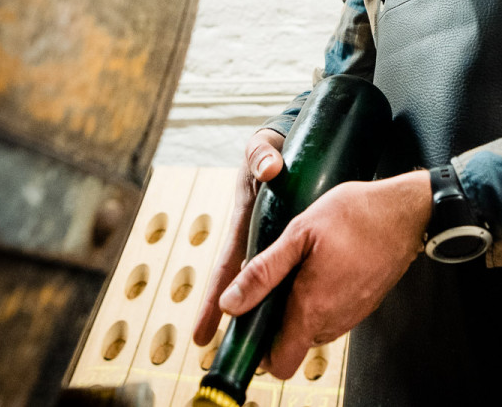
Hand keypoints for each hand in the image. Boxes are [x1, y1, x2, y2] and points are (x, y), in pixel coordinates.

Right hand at [192, 128, 285, 346]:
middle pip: (246, 285)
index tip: (203, 331)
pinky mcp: (288, 240)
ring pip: (269, 282)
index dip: (215, 299)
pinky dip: (290, 293)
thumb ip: (262, 157)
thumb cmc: (267, 152)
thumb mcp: (262, 151)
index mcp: (243, 222)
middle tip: (228, 353)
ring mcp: (272, 241)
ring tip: (266, 347)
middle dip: (236, 319)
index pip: (228, 266)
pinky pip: (289, 271)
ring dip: (264, 311)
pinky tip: (298, 315)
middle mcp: (255, 238)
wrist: (283, 149)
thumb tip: (270, 170)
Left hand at [217, 169, 431, 378]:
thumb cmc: (355, 215)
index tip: (250, 321)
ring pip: (313, 328)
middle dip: (277, 319)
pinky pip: (332, 313)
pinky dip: (320, 298)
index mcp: (313, 308)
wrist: (405, 212)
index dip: (259, 350)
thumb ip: (263, 272)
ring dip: (300, 307)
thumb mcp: (299, 233)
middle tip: (273, 279)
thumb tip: (230, 303)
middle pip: (293, 343)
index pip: (279, 363)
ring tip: (299, 266)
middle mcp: (334, 320)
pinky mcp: (364, 304)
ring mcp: (352, 314)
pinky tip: (321, 265)